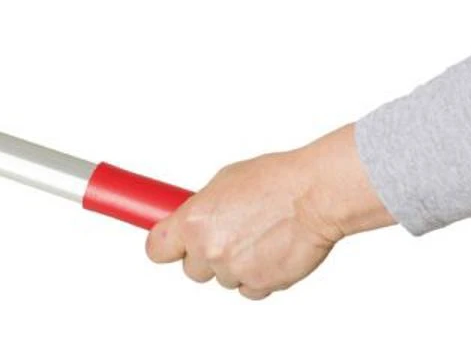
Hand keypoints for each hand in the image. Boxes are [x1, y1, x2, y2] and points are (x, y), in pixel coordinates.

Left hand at [146, 124, 393, 299]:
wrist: (313, 196)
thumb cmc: (273, 181)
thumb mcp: (222, 183)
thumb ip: (202, 209)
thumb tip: (191, 221)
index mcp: (192, 222)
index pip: (157, 249)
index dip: (166, 247)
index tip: (171, 244)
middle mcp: (208, 250)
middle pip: (191, 269)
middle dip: (205, 256)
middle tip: (227, 236)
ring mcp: (235, 270)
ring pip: (223, 279)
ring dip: (235, 265)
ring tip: (257, 238)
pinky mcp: (261, 284)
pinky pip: (249, 289)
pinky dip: (257, 277)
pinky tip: (270, 253)